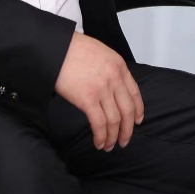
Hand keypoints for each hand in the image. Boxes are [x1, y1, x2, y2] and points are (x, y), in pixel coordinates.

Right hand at [54, 33, 144, 150]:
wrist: (56, 47)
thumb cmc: (73, 48)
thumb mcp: (100, 52)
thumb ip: (109, 69)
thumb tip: (110, 89)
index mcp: (119, 66)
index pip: (135, 93)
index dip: (138, 111)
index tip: (137, 121)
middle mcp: (115, 78)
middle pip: (127, 110)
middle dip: (127, 129)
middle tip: (124, 140)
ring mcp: (102, 89)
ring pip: (114, 120)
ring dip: (113, 137)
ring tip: (109, 146)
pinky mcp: (88, 99)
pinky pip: (99, 124)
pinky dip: (101, 136)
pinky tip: (99, 142)